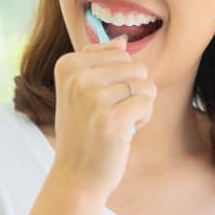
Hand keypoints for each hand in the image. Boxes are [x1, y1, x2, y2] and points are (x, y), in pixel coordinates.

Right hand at [50, 35, 156, 196]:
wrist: (76, 174)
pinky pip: (147, 102)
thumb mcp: (81, 90)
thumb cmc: (84, 130)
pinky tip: (126, 132)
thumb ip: (99, 61)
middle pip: (136, 67)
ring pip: (145, 85)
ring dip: (140, 106)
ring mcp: (92, 98)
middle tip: (111, 113)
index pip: (120, 54)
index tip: (100, 100)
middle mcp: (77, 77)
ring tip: (119, 122)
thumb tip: (123, 40)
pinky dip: (144, 118)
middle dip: (133, 91)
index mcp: (68, 64)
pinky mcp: (110, 119)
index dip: (120, 79)